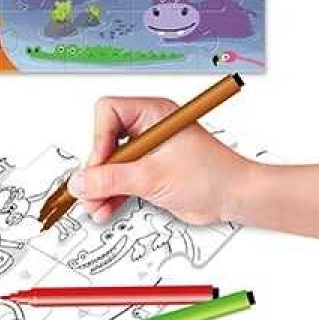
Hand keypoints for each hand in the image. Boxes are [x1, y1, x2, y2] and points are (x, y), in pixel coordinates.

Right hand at [67, 96, 254, 225]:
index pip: (108, 112)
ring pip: (109, 163)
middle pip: (103, 140)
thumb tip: (81, 181)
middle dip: (97, 169)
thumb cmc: (214, 177)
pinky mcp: (147, 170)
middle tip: (92, 189)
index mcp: (152, 113)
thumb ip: (112, 180)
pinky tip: (105, 207)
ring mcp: (147, 150)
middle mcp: (147, 127)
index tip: (101, 163)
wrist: (237, 199)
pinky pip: (119, 179)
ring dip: (100, 186)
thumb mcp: (154, 177)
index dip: (99, 137)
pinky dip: (111, 194)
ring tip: (96, 205)